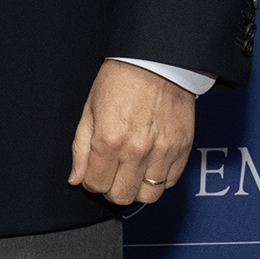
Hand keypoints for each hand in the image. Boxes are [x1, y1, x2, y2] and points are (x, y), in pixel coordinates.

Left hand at [68, 59, 195, 205]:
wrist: (156, 63)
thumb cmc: (118, 82)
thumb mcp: (89, 111)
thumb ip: (81, 149)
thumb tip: (76, 179)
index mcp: (108, 141)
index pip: (97, 185)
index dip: (92, 182)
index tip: (95, 173)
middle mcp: (137, 151)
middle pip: (122, 196)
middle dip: (112, 189)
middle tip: (112, 174)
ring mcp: (163, 152)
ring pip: (149, 195)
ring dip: (137, 188)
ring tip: (132, 172)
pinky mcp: (183, 149)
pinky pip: (171, 182)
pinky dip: (159, 179)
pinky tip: (150, 164)